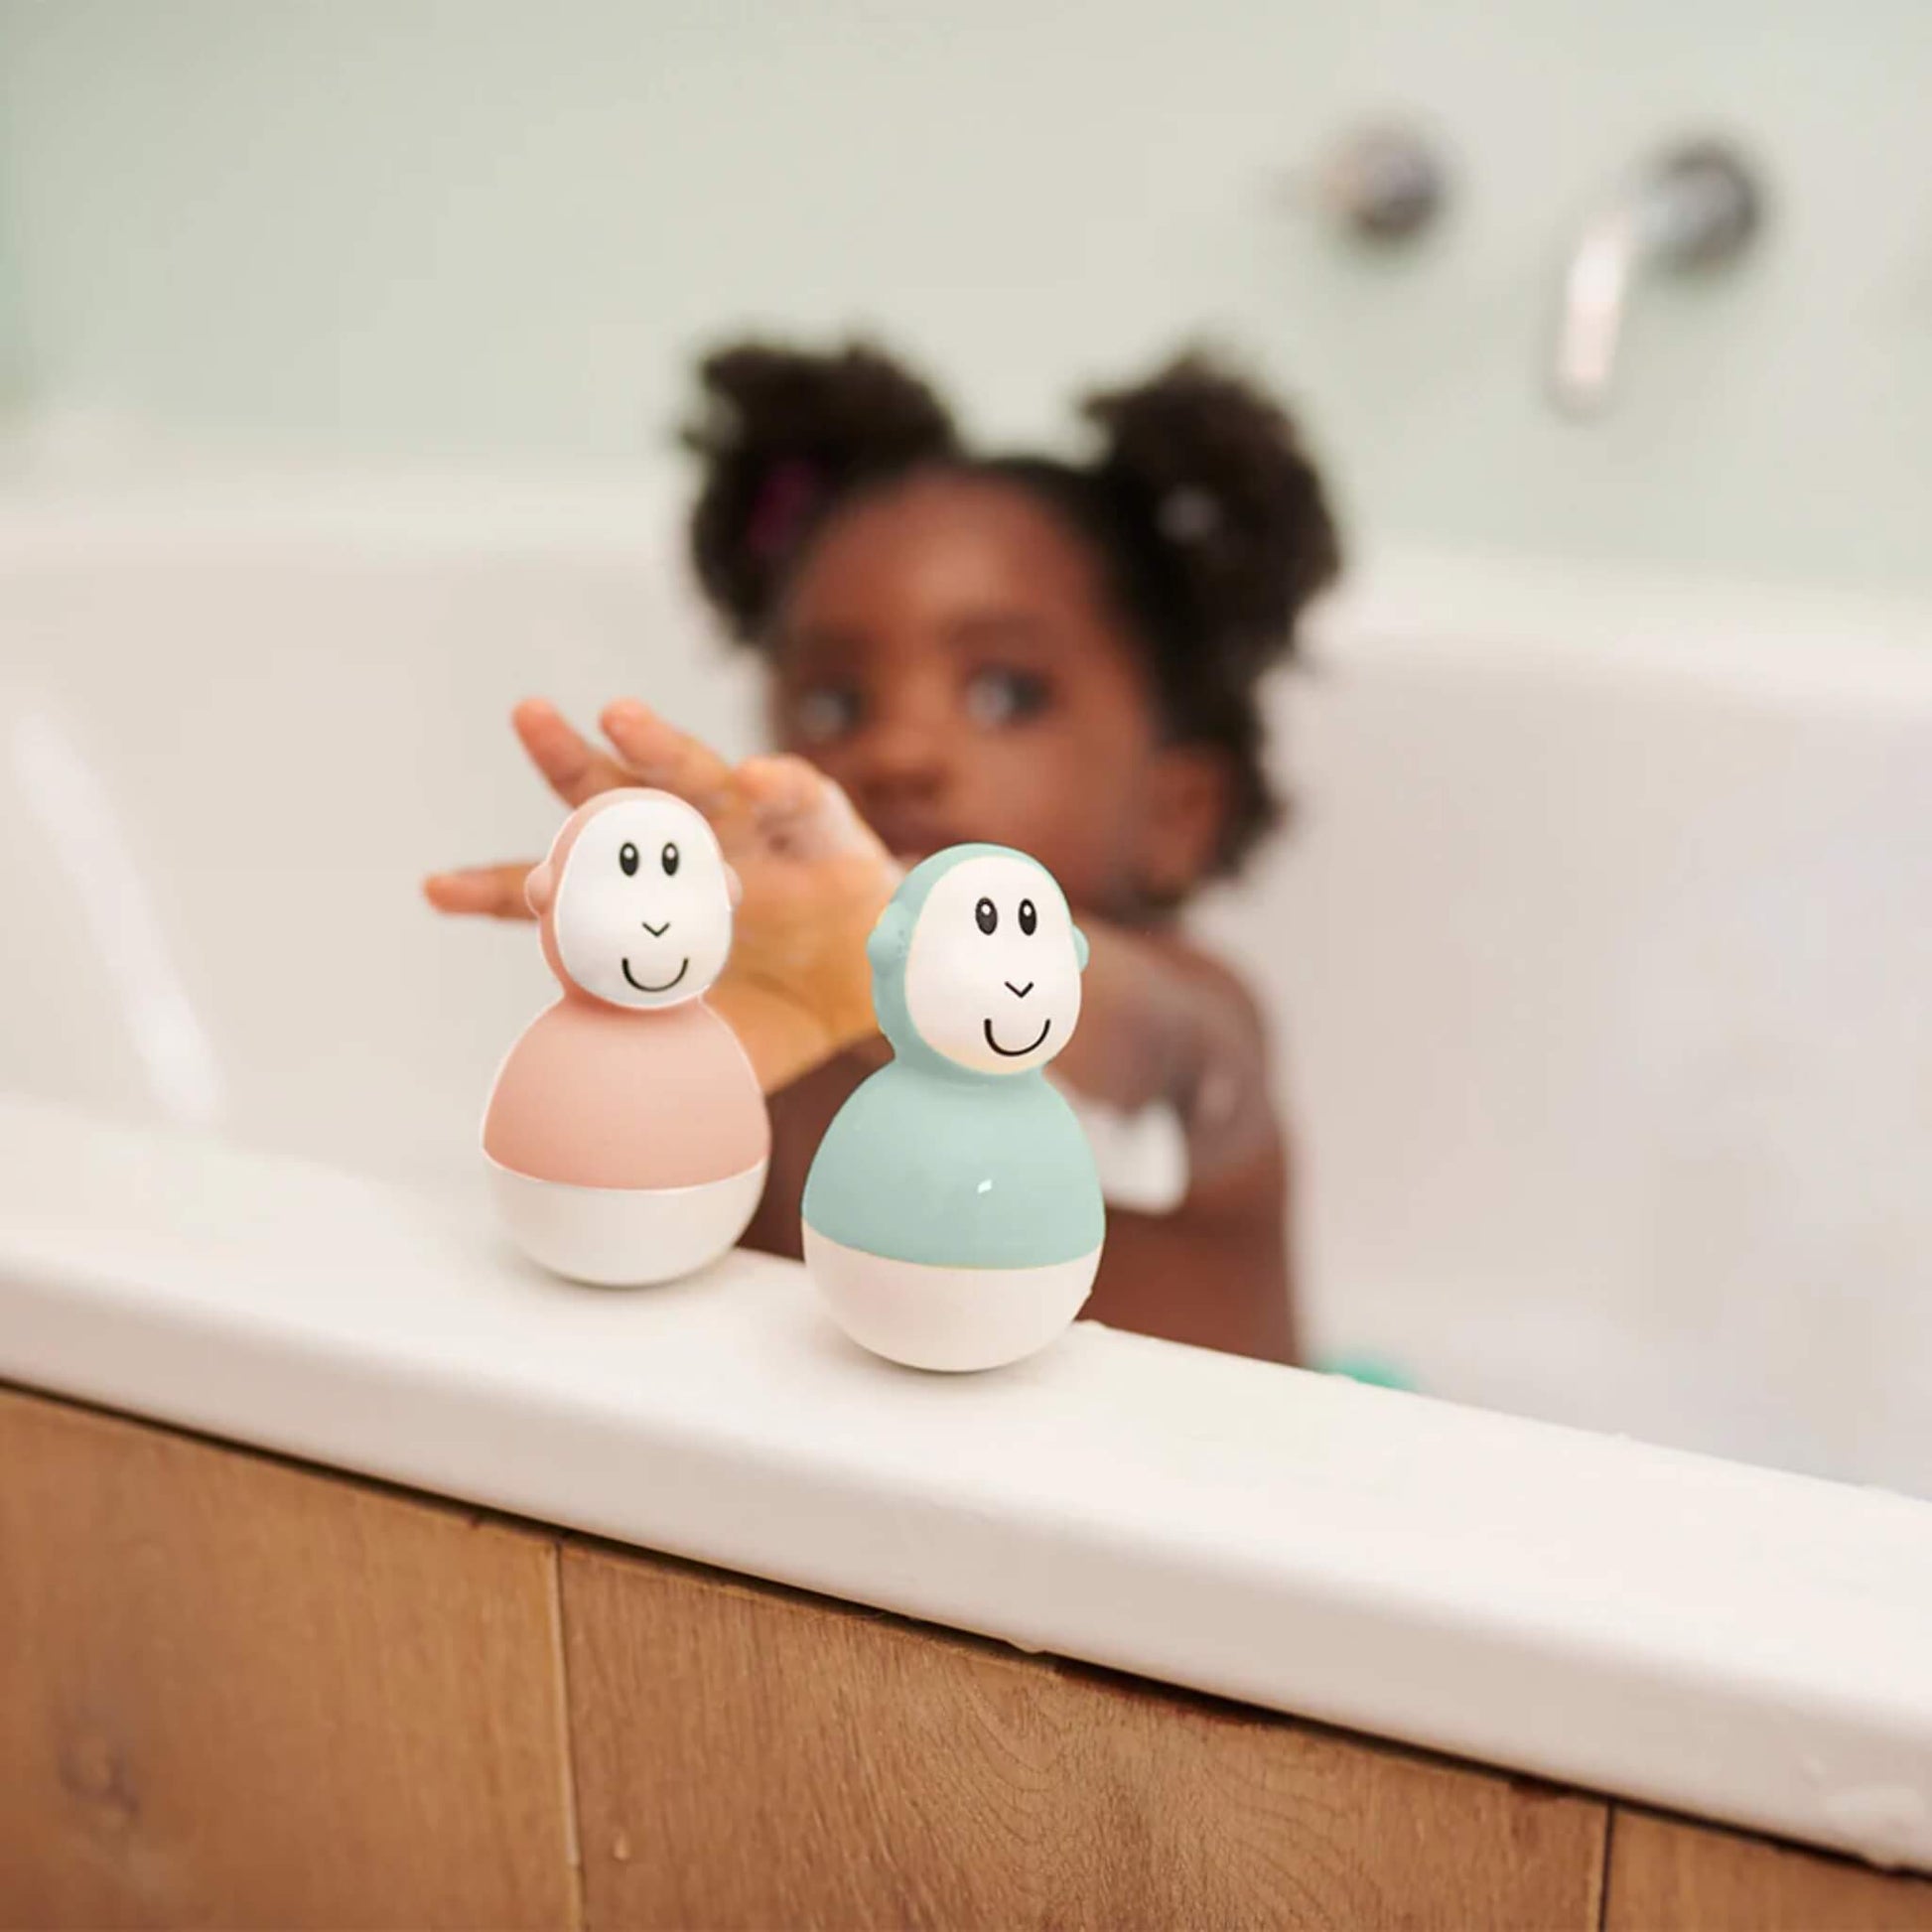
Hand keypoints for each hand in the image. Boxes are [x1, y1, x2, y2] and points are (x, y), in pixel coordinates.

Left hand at [424, 698, 897, 1091]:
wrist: (883, 997)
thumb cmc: (784, 1012)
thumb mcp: (707, 1051)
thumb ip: (652, 1065)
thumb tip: (585, 1120)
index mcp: (647, 905)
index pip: (561, 892)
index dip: (496, 890)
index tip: (433, 891)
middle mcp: (689, 850)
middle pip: (615, 799)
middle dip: (566, 758)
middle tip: (528, 715)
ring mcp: (753, 830)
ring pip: (697, 776)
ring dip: (658, 747)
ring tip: (618, 718)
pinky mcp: (820, 823)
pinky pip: (797, 797)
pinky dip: (777, 785)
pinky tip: (754, 780)